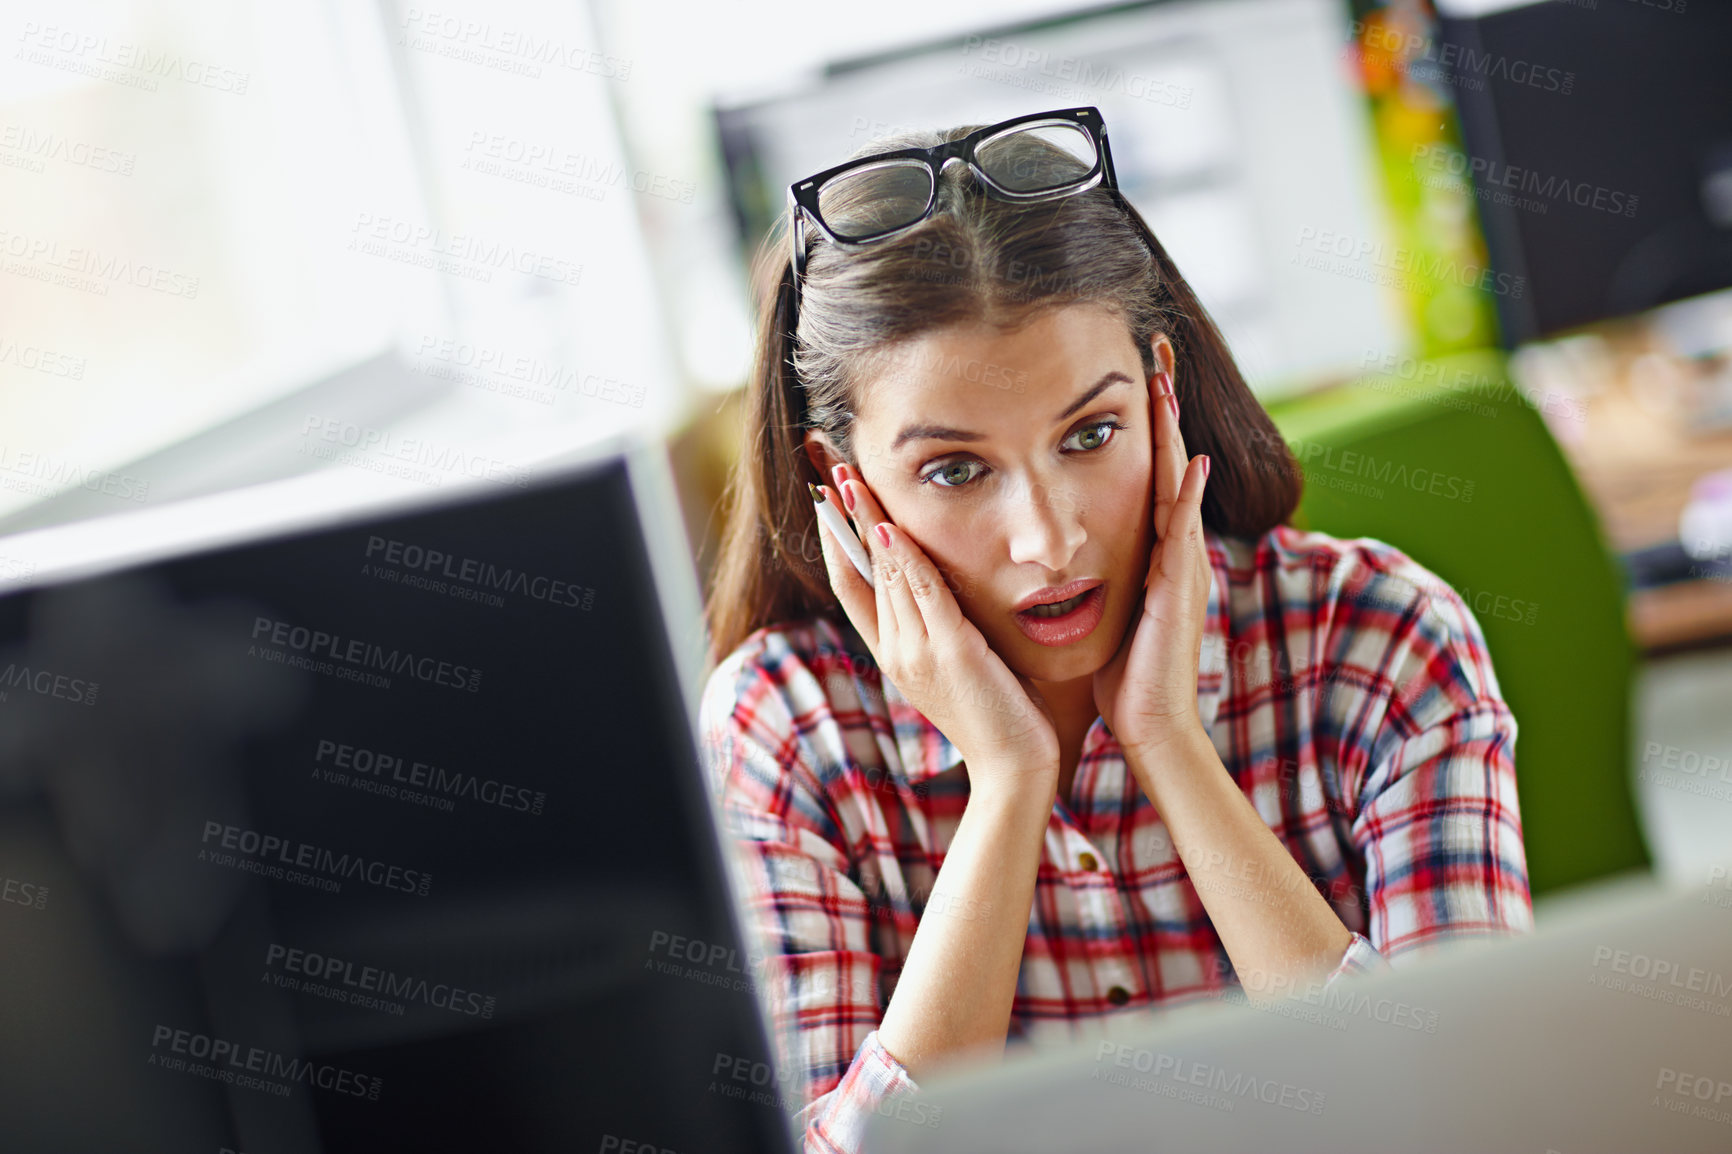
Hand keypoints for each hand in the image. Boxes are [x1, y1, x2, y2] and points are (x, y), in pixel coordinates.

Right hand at [812, 462, 1060, 793]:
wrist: (1015, 767)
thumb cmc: (1001, 715)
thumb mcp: (962, 663)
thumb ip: (945, 625)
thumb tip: (944, 582)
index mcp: (895, 654)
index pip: (852, 587)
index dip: (836, 542)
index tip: (830, 501)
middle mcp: (896, 651)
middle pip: (860, 572)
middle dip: (845, 519)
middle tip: (835, 471)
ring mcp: (919, 653)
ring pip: (884, 575)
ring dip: (866, 523)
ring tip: (853, 480)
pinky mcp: (950, 653)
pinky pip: (921, 594)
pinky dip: (902, 558)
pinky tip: (889, 527)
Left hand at [1092, 370, 1212, 759]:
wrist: (1148, 728)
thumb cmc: (1119, 676)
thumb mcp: (1104, 610)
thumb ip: (1096, 575)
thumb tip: (1058, 550)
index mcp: (1153, 554)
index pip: (1146, 474)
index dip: (1140, 426)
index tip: (1129, 374)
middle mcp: (1174, 552)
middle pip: (1168, 463)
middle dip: (1161, 409)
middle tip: (1154, 350)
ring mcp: (1183, 569)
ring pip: (1178, 485)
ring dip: (1173, 434)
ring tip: (1166, 383)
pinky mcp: (1180, 592)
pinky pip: (1184, 533)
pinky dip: (1188, 497)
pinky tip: (1191, 461)